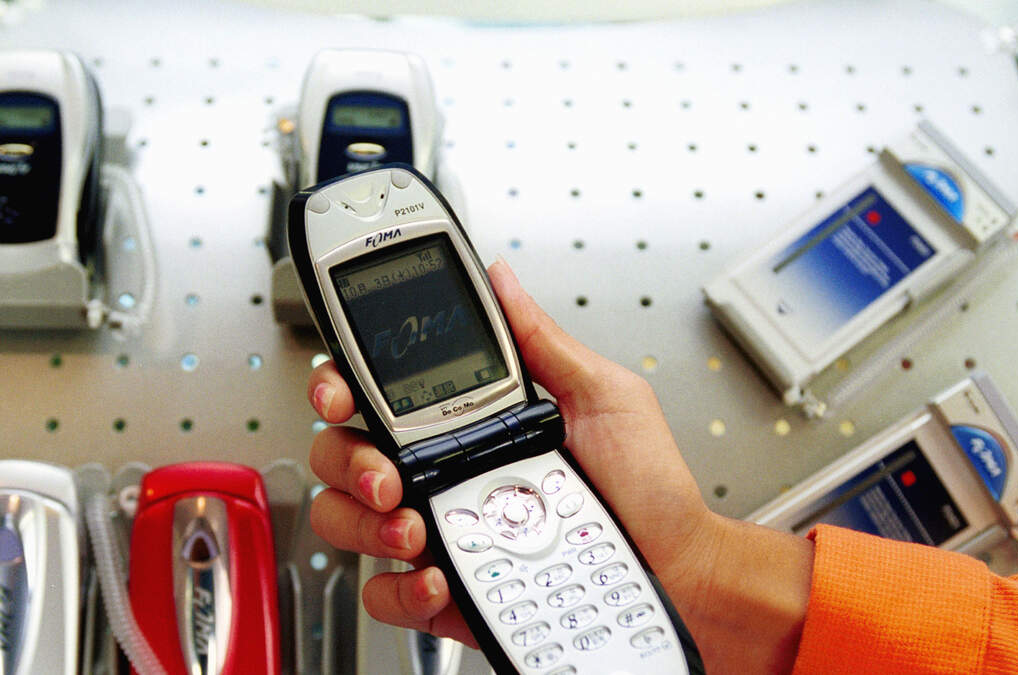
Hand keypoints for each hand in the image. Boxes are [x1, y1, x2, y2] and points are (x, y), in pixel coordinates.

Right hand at [306, 260, 812, 672]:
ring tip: (417, 525)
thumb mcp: (603, 395)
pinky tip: (438, 575)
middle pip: (341, 453)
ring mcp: (440, 529)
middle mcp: (441, 471)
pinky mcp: (448, 591)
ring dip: (367, 522)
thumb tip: (502, 280)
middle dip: (348, 459)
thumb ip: (542, 341)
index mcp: (467, 419)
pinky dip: (400, 589)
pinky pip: (387, 593)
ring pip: (346, 521)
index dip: (340, 385)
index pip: (377, 392)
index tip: (343, 390)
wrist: (677, 566)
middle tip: (389, 470)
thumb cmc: (647, 485)